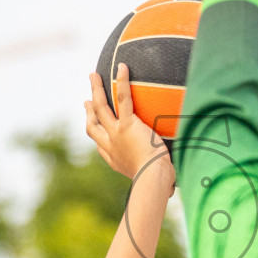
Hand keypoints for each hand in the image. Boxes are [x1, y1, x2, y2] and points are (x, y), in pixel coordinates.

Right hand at [84, 65, 174, 187]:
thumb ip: (161, 181)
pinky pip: (123, 99)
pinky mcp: (127, 125)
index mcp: (114, 159)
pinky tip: (122, 67)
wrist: (152, 180)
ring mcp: (116, 134)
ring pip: (101, 107)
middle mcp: (110, 145)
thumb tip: (172, 190)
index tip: (93, 124)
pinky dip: (121, 82)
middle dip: (89, 111)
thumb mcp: (156, 183)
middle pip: (93, 124)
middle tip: (86, 99)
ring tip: (93, 75)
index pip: (100, 144)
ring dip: (96, 90)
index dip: (95, 132)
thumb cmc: (158, 184)